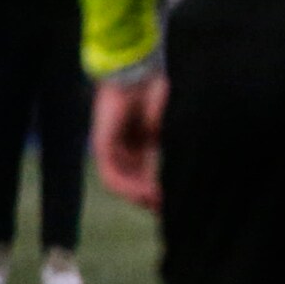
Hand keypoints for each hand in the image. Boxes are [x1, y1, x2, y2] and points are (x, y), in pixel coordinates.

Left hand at [92, 73, 166, 211]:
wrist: (140, 73)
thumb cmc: (160, 94)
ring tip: (156, 204)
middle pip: (134, 181)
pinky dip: (127, 187)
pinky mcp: (103, 144)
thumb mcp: (170, 129)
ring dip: (138, 196)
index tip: (174, 204)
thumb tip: (181, 177)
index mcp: (144, 140)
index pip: (148, 174)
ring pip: (121, 182)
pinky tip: (143, 194)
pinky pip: (110, 174)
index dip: (161, 191)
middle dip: (149, 198)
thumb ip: (171, 153)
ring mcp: (112, 145)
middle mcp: (126, 145)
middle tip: (165, 209)